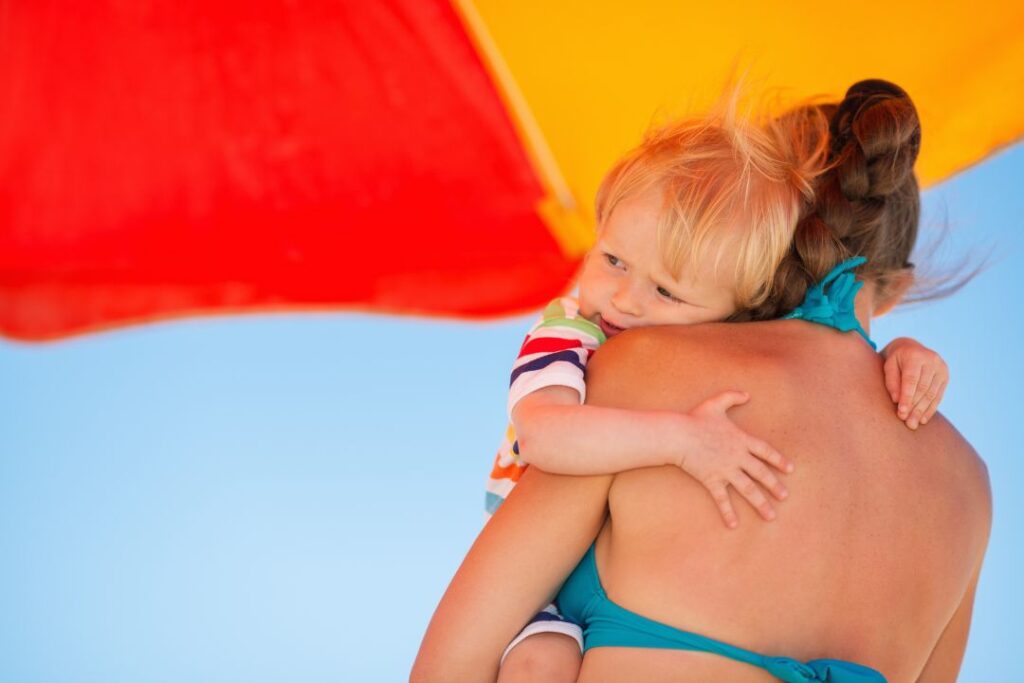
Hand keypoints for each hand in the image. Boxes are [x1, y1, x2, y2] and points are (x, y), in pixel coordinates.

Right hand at [677, 391, 792, 528]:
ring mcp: (726, 470)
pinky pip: (721, 499)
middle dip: (774, 486)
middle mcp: (737, 457)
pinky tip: (734, 524)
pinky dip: (728, 512)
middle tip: (785, 496)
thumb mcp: (716, 403)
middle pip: (761, 474)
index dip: (778, 460)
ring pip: (748, 489)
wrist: (679, 435)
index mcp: (741, 440)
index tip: (789, 470)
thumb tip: (747, 394)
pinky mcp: (712, 480)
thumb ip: (733, 397)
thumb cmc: (695, 419)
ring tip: (771, 516)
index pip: (765, 452)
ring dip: (760, 503)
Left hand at [882, 337, 948, 429]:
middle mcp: (931, 360)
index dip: (907, 398)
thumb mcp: (888, 366)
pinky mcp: (945, 376)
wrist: (910, 348)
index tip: (901, 413)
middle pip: (923, 389)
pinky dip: (931, 408)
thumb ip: (892, 382)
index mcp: (915, 355)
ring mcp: (941, 368)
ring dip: (923, 411)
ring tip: (914, 424)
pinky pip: (938, 395)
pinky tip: (923, 419)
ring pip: (932, 394)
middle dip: (915, 408)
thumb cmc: (895, 360)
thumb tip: (897, 400)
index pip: (911, 380)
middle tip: (908, 423)